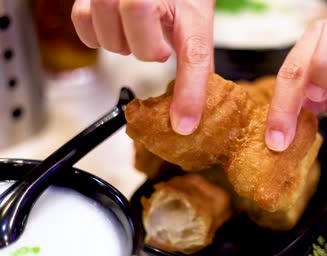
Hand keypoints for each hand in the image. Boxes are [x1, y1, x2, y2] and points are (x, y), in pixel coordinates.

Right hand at [72, 0, 214, 134]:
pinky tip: (112, 26)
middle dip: (146, 51)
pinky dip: (95, 34)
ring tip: (134, 31)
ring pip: (110, 31)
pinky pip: (82, 20)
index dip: (189, 93)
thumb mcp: (196, 18)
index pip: (194, 55)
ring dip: (121, 43)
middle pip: (143, 38)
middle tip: (154, 46)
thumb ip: (195, 56)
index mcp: (191, 6)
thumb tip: (196, 103)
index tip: (183, 124)